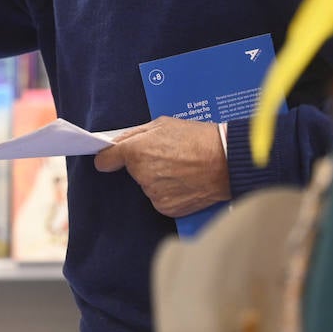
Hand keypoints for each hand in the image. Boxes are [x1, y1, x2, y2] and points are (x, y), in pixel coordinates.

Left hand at [94, 116, 229, 217]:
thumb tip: (117, 143)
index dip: (109, 158)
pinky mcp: (166, 207)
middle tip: (169, 156)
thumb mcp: (165, 123)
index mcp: (137, 151)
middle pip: (133, 171)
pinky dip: (170, 192)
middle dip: (145, 164)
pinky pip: (161, 198)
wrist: (226, 161)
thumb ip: (136, 134)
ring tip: (182, 169)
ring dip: (159, 179)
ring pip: (148, 185)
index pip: (106, 160)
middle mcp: (141, 174)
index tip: (110, 159)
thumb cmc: (198, 138)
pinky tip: (186, 182)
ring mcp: (153, 194)